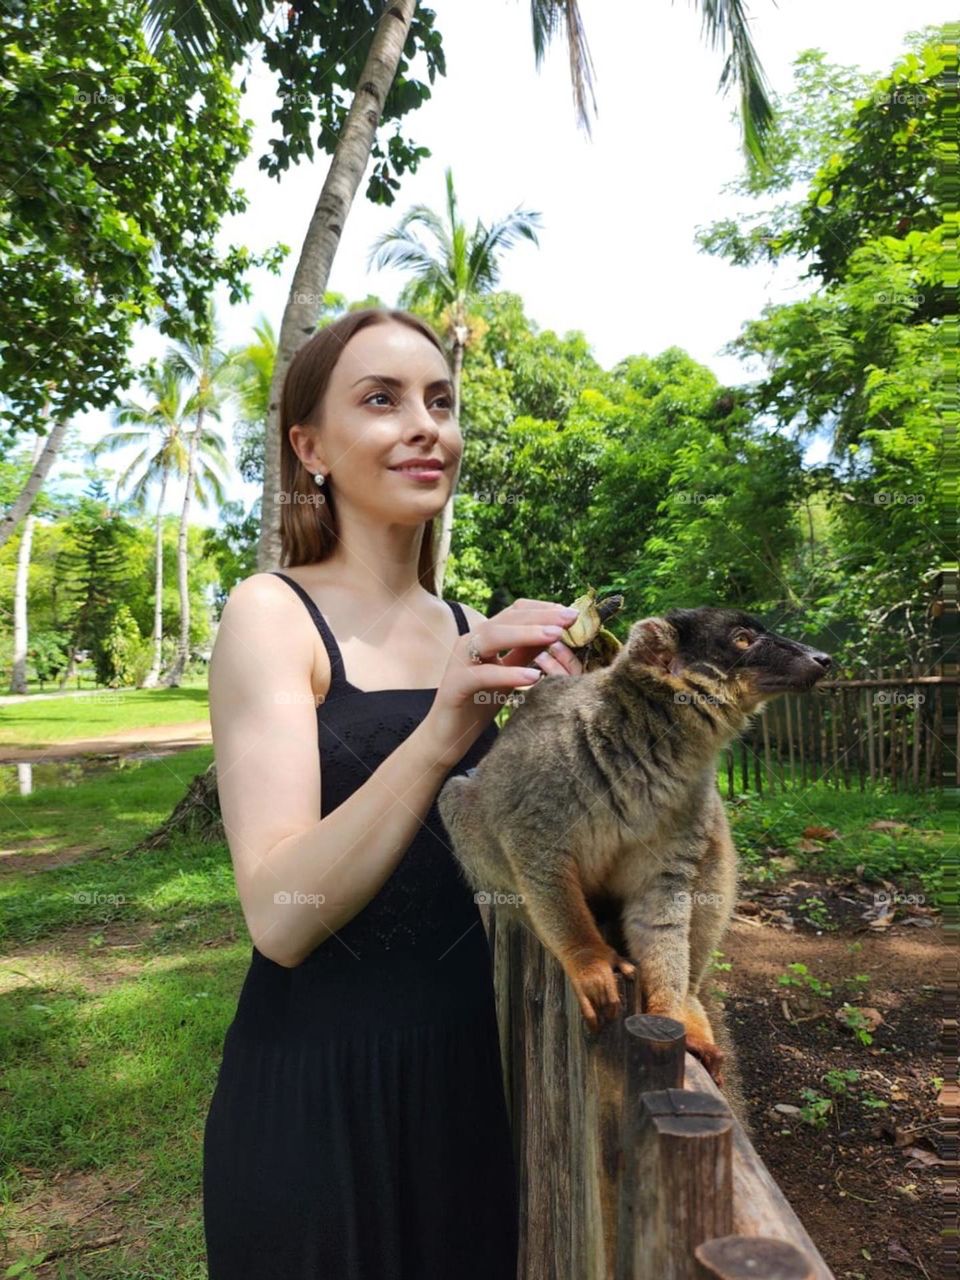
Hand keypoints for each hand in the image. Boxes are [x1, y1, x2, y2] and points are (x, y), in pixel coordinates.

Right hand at [421, 597, 581, 769]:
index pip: (515, 612)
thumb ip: (525, 653)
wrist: (447, 735)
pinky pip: (483, 675)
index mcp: (483, 637)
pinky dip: (509, 674)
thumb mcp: (509, 675)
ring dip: (526, 634)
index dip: (542, 609)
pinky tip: (533, 677)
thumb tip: (555, 633)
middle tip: (570, 618)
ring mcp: (459, 661)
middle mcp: (469, 642)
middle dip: (540, 617)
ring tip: (556, 636)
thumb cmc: (479, 703)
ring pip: (491, 637)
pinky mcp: (454, 685)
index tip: (571, 613)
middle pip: (506, 619)